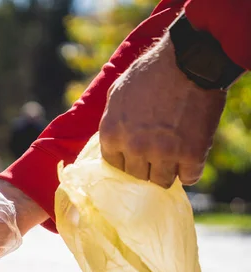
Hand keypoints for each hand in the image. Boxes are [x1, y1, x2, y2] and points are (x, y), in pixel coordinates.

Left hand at [99, 34, 226, 187]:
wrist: (189, 60)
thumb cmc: (151, 72)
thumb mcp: (117, 92)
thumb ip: (111, 119)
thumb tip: (109, 140)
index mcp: (111, 134)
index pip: (113, 166)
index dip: (126, 162)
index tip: (135, 158)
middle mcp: (133, 148)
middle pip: (137, 177)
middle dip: (146, 168)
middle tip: (157, 158)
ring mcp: (163, 153)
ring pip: (161, 182)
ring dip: (168, 172)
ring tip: (174, 159)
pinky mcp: (191, 154)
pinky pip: (189, 178)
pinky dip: (190, 171)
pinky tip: (191, 159)